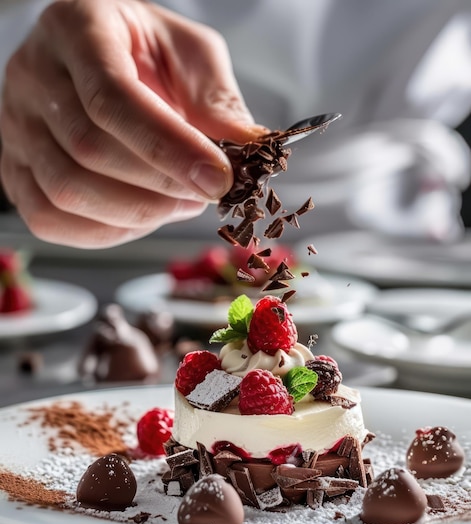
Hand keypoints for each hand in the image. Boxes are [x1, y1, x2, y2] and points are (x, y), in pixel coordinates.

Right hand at [0, 0, 263, 247]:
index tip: (218, 180)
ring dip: (138, 213)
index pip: (112, 98)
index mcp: (77, 29)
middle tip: (206, 193)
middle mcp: (33, 76)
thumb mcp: (191, 57)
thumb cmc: (148, 54)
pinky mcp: (16, 170)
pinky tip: (143, 218)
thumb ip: (218, 100)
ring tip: (180, 203)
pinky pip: (49, 219)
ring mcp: (16, 127)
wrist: (104, 59)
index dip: (169, 148)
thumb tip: (252, 150)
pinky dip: (106, 232)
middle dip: (161, 185)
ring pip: (67, 191)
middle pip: (89, 151)